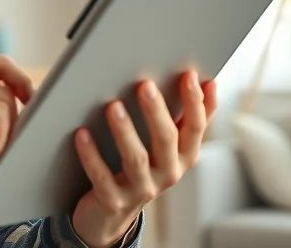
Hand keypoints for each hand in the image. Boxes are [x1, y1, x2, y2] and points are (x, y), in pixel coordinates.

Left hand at [70, 70, 217, 247]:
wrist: (111, 214)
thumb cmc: (143, 168)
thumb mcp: (169, 146)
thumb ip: (188, 117)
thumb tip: (208, 82)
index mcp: (183, 157)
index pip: (195, 128)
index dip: (195, 103)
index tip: (188, 75)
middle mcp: (168, 174)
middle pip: (166, 140)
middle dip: (156, 112)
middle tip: (145, 85)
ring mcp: (141, 189)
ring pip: (136, 159)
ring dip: (125, 131)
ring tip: (113, 106)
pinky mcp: (114, 200)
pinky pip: (102, 176)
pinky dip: (91, 155)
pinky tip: (82, 134)